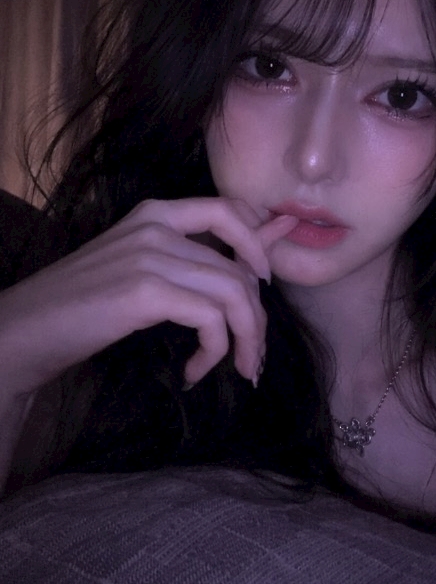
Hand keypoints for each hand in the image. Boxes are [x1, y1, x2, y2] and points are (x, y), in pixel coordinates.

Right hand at [0, 197, 296, 397]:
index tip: (263, 286)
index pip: (230, 210)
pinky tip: (193, 373)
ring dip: (246, 340)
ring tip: (238, 369)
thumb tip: (257, 268)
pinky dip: (215, 353)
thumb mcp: (140, 269)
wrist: (24, 330)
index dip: (259, 247)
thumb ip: (192, 261)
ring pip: (234, 294)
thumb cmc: (81, 306)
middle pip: (239, 268)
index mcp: (155, 213)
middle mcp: (157, 225)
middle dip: (257, 318)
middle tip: (253, 356)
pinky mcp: (145, 291)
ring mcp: (151, 255)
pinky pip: (211, 320)